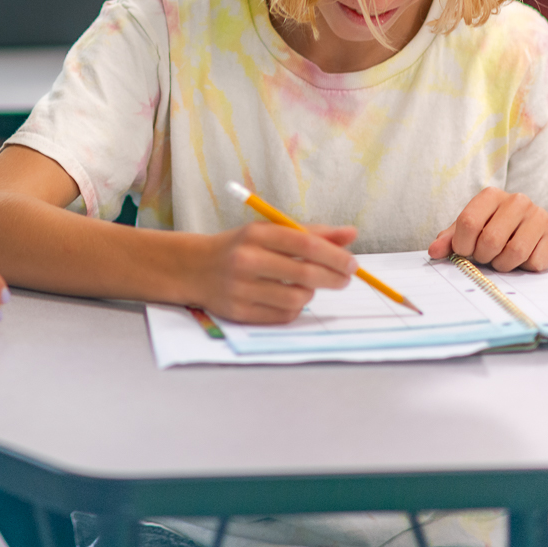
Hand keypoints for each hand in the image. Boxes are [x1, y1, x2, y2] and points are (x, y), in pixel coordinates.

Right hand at [196, 223, 357, 324]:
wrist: (195, 268)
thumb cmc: (241, 247)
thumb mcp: (270, 231)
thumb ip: (311, 233)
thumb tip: (351, 234)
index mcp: (256, 234)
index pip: (305, 244)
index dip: (334, 255)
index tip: (352, 263)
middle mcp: (246, 260)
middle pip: (305, 273)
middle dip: (333, 277)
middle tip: (344, 278)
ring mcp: (241, 288)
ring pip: (297, 298)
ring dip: (311, 293)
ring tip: (308, 286)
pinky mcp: (239, 312)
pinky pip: (283, 315)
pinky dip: (294, 307)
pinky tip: (289, 297)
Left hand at [429, 188, 547, 271]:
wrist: (539, 237)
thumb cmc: (499, 233)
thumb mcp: (472, 233)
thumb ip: (451, 240)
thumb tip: (434, 251)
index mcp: (491, 196)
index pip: (469, 222)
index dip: (463, 246)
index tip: (466, 253)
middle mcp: (517, 200)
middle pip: (491, 240)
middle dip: (485, 258)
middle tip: (488, 258)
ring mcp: (539, 215)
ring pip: (514, 253)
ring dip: (505, 265)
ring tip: (505, 260)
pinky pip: (535, 261)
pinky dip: (527, 268)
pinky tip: (527, 259)